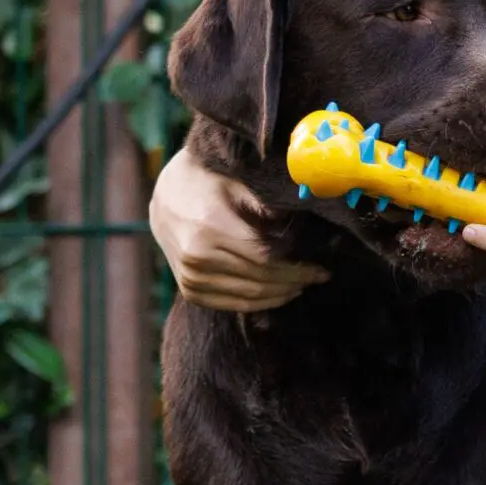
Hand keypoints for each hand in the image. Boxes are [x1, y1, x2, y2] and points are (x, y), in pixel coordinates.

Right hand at [149, 147, 326, 311]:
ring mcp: (190, 277)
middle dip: (295, 281)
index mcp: (210, 227)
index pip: (266, 259)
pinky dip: (259, 303)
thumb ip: (265, 204)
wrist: (163, 195)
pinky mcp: (189, 290)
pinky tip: (279, 294)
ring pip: (248, 297)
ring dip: (281, 294)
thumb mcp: (236, 181)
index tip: (322, 268)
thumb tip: (299, 227)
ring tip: (303, 284)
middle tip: (319, 277)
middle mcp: (197, 257)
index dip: (298, 268)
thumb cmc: (207, 180)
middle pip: (260, 280)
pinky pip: (231, 304)